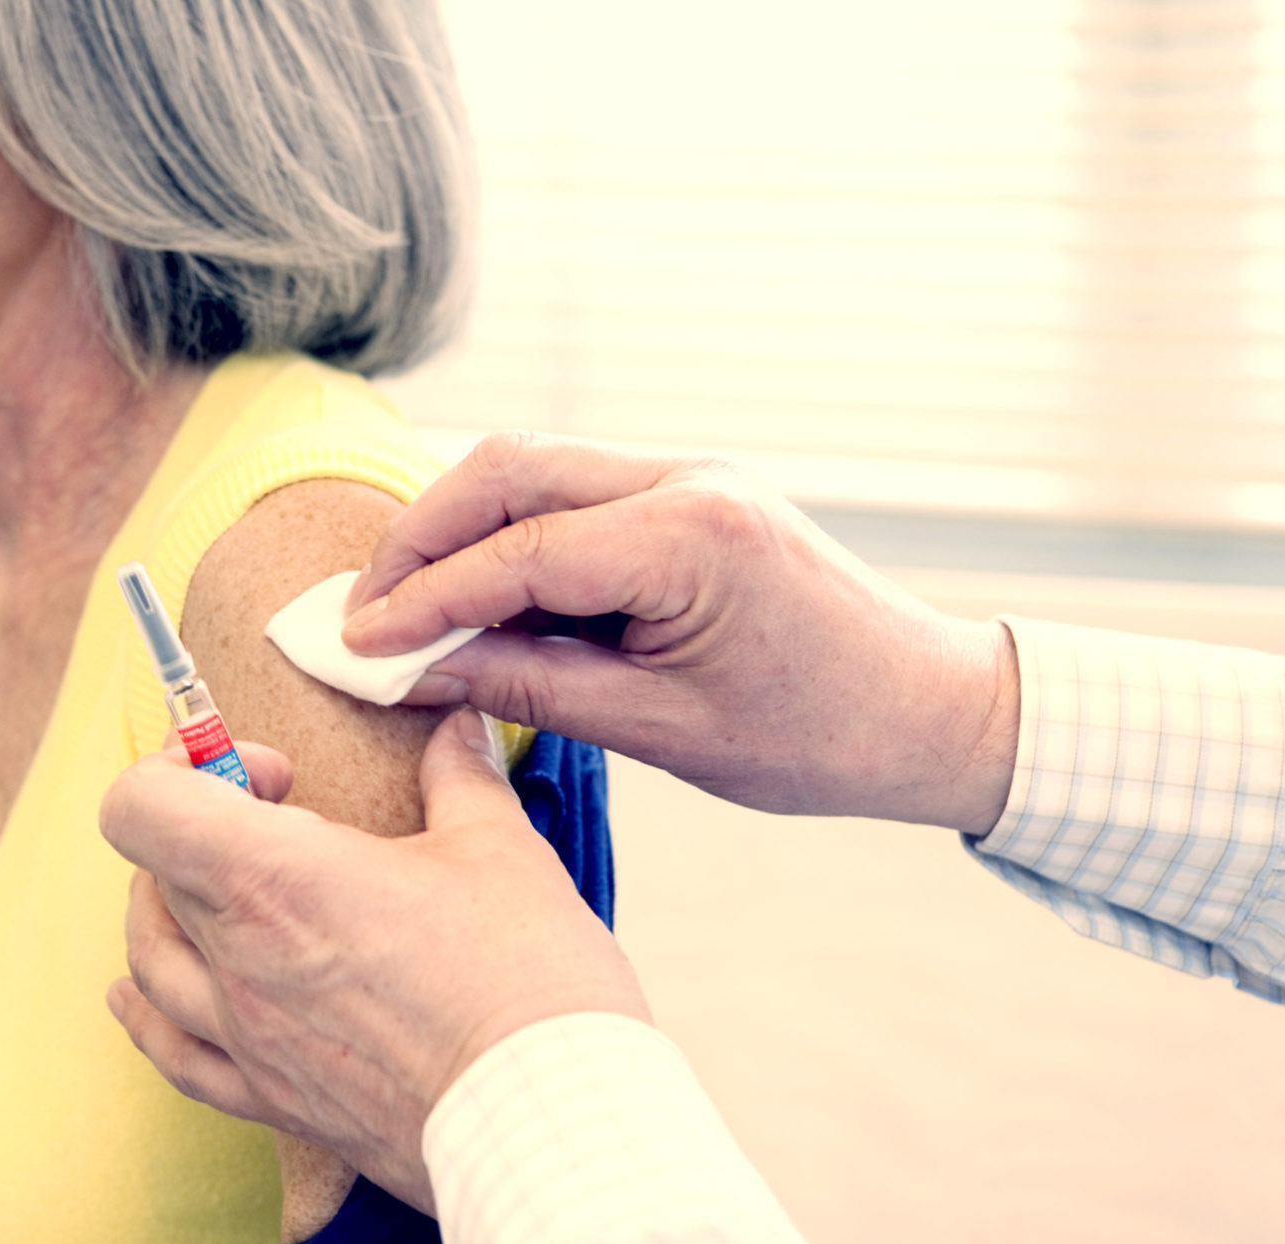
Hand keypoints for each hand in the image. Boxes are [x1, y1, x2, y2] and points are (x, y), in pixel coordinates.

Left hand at [99, 710, 650, 1213]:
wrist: (542, 1119)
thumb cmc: (523, 979)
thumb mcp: (499, 847)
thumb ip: (459, 776)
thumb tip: (457, 727)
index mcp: (276, 878)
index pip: (143, 808)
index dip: (181, 766)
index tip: (263, 770)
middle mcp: (239, 959)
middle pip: (157, 872)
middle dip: (203, 823)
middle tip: (278, 815)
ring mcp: (247, 1036)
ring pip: (151, 961)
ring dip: (167, 908)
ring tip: (211, 888)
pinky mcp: (274, 1098)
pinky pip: (176, 1056)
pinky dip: (149, 1017)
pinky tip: (139, 1000)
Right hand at [343, 434, 1018, 834]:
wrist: (929, 709)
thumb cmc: (815, 736)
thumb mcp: (659, 730)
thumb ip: (527, 686)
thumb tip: (416, 667)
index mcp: (691, 535)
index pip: (516, 548)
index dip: (423, 597)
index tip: (355, 641)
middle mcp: (687, 477)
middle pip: (509, 468)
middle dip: (421, 536)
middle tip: (363, 610)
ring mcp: (691, 473)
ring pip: (533, 467)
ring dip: (460, 528)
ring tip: (405, 604)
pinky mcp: (690, 491)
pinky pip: (573, 492)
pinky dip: (510, 535)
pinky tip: (478, 593)